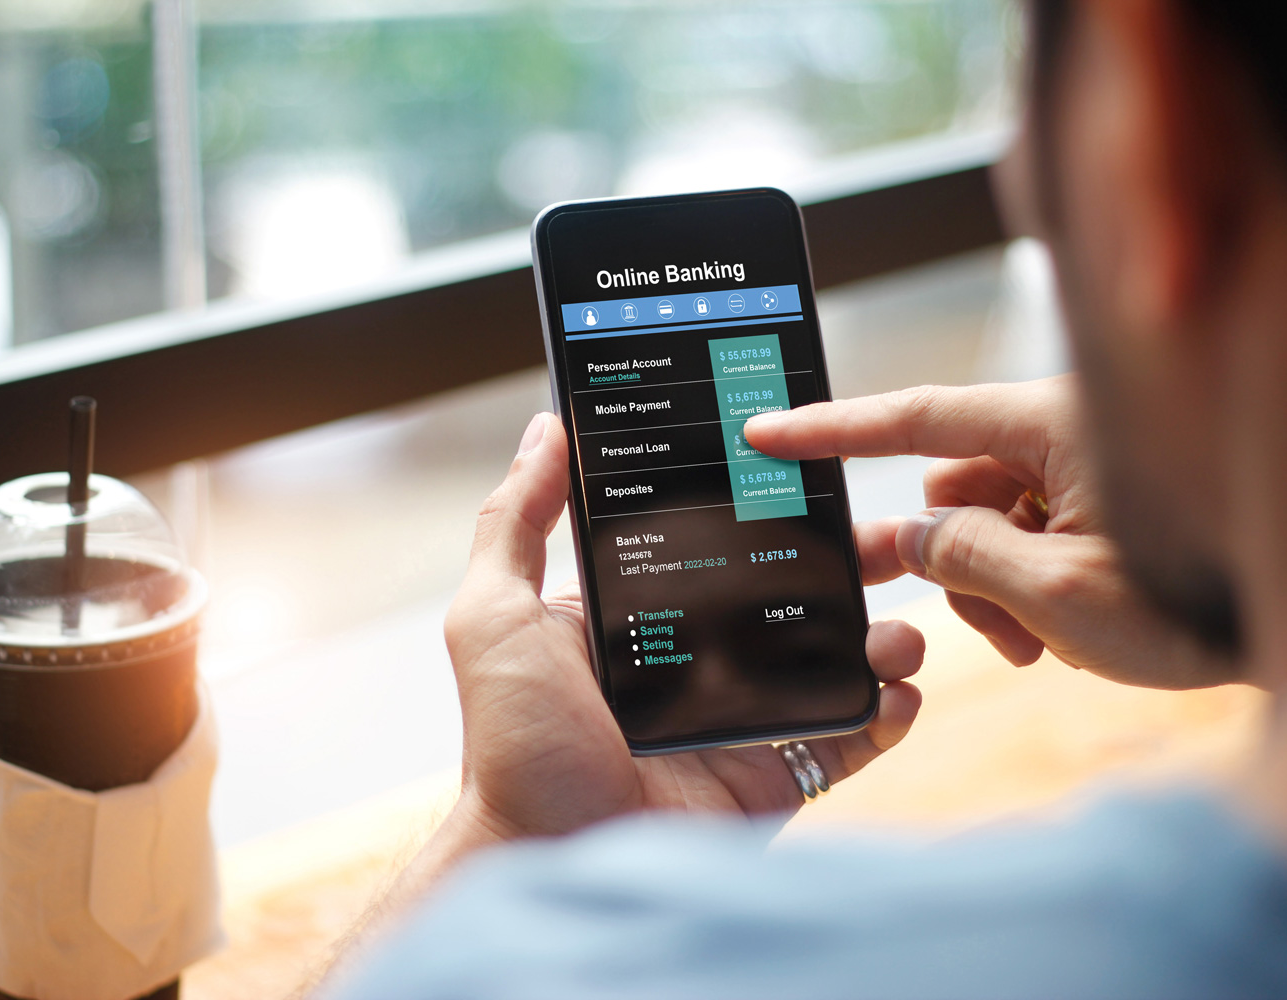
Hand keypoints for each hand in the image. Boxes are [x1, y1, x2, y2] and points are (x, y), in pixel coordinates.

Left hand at [441, 412, 923, 844]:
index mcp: (637, 616)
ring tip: (904, 631)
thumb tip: (545, 429)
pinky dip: (884, 714)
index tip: (814, 473)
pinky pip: (843, 739)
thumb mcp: (494, 617)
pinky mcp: (768, 776)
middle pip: (788, 598)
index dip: (765, 510)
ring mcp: (736, 720)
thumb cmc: (512, 743)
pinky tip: (902, 692)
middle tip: (892, 544)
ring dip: (880, 640)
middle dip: (847, 567)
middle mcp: (693, 660)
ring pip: (829, 664)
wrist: (547, 859)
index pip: (716, 545)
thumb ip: (515, 523)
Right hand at [744, 376, 1234, 688]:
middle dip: (955, 566)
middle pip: (951, 490)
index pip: (916, 417)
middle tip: (1001, 635)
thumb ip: (962, 558)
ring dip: (993, 588)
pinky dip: (1025, 586)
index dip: (831, 428)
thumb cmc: (1204, 603)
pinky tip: (1068, 631)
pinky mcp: (1099, 500)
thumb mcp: (1061, 594)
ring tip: (1046, 644)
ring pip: (983, 522)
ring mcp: (1082, 469)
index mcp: (1054, 426)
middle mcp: (1064, 434)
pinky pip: (1023, 534)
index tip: (767, 430)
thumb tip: (906, 540)